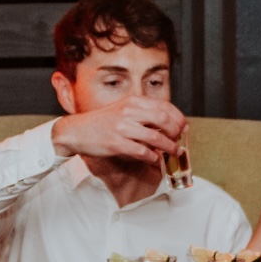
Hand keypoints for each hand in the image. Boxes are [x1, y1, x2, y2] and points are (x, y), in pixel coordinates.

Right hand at [51, 97, 184, 164]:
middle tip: (179, 140)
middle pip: (163, 119)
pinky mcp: (116, 143)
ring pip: (155, 137)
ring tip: (174, 152)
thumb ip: (142, 114)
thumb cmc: (101, 122)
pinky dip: (152, 157)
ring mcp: (122, 128)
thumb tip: (165, 124)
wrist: (76, 131)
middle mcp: (129, 112)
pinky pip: (142, 151)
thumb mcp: (122, 110)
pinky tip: (155, 159)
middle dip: (176, 131)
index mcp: (133, 102)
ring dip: (169, 147)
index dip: (178, 117)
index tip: (184, 127)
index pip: (164, 106)